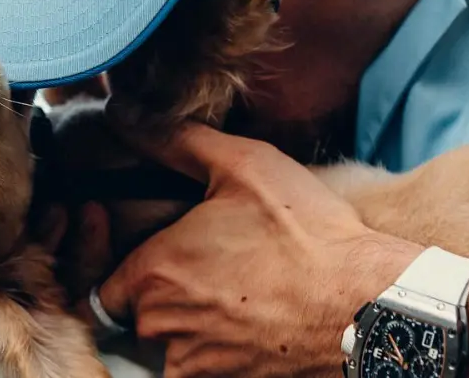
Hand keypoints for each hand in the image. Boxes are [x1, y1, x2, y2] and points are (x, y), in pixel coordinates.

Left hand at [93, 121, 422, 376]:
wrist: (363, 303)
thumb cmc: (305, 233)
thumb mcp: (242, 165)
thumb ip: (174, 141)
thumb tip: (124, 115)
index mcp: (153, 272)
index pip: (105, 282)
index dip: (120, 264)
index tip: (151, 249)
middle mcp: (162, 326)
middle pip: (138, 315)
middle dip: (163, 292)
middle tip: (207, 265)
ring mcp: (194, 363)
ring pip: (172, 345)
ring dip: (191, 322)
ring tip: (236, 291)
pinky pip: (203, 369)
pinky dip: (219, 351)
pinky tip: (251, 322)